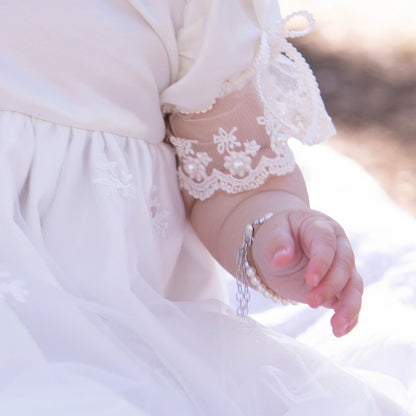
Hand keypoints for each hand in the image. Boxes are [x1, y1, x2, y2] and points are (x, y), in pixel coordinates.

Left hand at [252, 209, 362, 336]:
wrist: (278, 247)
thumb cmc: (276, 236)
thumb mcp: (271, 234)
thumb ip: (277, 243)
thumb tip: (281, 258)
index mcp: (320, 228)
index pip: (326, 244)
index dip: (322, 262)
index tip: (310, 280)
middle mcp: (337, 246)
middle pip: (344, 266)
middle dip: (331, 286)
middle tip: (312, 303)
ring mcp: (341, 267)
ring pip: (354, 286)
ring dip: (348, 306)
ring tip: (336, 326)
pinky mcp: (339, 287)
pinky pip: (350, 301)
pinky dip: (349, 316)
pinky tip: (340, 331)